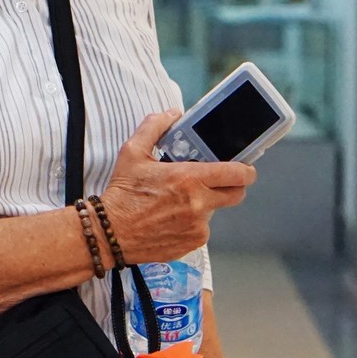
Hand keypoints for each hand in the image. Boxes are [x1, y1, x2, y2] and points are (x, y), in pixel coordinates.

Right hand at [100, 112, 255, 263]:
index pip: (238, 174)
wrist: (109, 234)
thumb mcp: (133, 152)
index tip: (245, 169)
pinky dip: (192, 223)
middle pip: (236, 194)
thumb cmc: (122, 194)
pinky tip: (171, 218)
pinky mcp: (192, 243)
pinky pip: (201, 230)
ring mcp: (197, 227)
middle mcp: (199, 204)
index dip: (246, 170)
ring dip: (204, 205)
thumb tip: (172, 114)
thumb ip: (155, 127)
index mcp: (189, 178)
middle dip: (231, 186)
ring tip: (178, 202)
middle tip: (216, 182)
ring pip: (215, 211)